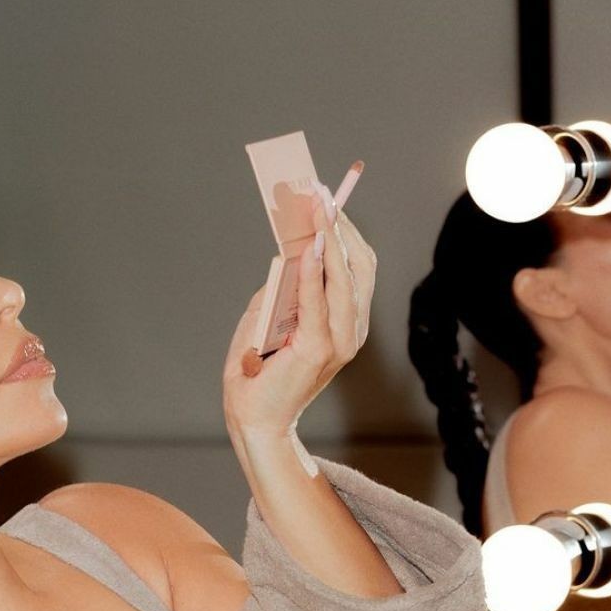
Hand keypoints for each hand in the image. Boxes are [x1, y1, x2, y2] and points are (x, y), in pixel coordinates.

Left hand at [222, 192, 375, 446]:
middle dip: (339, 223)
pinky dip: (317, 270)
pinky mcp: (321, 349)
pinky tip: (312, 243)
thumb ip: (281, 290)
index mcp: (343, 323)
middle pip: (356, 264)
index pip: (354, 265)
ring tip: (318, 204)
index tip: (326, 194)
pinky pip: (319, 300)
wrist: (254, 421)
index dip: (343, 227)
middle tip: (320, 190)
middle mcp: (350, 330)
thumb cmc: (257, 375)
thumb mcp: (266, 320)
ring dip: (331, 236)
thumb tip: (287, 255)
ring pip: (345, 277)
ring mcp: (339, 340)